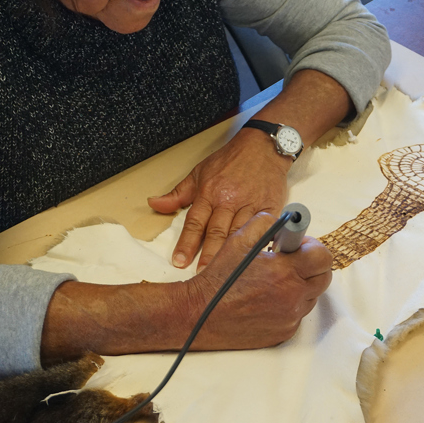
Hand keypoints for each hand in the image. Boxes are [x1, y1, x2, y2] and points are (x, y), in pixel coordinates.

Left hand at [148, 128, 290, 271]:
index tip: (179, 261)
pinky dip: (258, 244)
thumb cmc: (230, 160)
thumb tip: (154, 203)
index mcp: (209, 192)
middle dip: (209, 256)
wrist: (263, 146)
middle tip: (202, 276)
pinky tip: (254, 259)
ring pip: (239, 234)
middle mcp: (229, 200)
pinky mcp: (270, 208)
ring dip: (231, 255)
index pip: (195, 222)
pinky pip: (263, 229)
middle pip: (217, 232)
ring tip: (225, 275)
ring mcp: (251, 205)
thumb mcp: (199, 172)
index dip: (186, 243)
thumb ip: (178, 194)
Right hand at [183, 212, 332, 348]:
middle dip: (311, 265)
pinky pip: (297, 313)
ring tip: (275, 279)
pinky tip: (268, 297)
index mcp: (285, 272)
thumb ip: (266, 222)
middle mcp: (292, 298)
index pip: (323, 257)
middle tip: (290, 261)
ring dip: (301, 284)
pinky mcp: (284, 333)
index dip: (313, 247)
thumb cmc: (219, 277)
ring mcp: (290, 318)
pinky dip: (290, 303)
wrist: (200, 314)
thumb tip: (286, 222)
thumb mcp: (239, 240)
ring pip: (312, 296)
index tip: (298, 245)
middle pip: (323, 278)